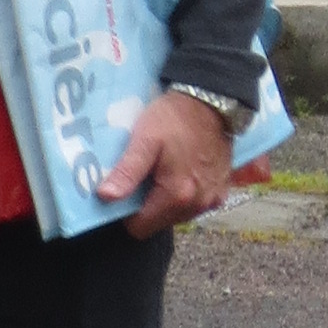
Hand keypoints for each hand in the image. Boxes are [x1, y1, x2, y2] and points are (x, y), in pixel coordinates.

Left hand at [95, 89, 236, 233]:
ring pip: (177, 215)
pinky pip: (195, 204)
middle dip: (146, 206)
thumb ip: (127, 172)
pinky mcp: (221, 190)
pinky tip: (181, 170)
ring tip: (162, 170)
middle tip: (143, 174)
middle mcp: (198, 204)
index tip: (125, 189)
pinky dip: (185, 194)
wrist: (212, 100)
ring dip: (165, 200)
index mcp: (177, 195)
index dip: (126, 212)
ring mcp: (213, 199)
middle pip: (159, 223)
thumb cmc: (175, 118)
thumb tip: (106, 198)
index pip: (140, 228)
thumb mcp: (144, 140)